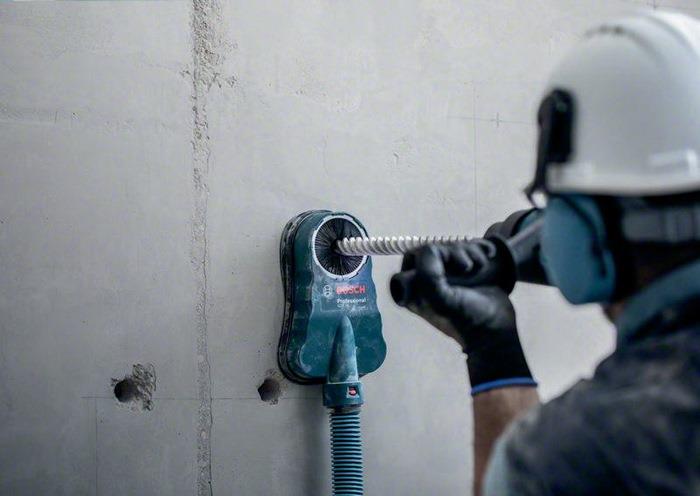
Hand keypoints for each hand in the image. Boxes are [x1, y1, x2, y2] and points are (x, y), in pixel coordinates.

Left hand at [393, 240, 534, 393]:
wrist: (495, 330)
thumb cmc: (464, 318)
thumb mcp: (438, 299)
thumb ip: (426, 273)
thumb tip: (431, 249)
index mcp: (414, 289)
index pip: (413, 256)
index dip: (427, 256)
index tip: (443, 268)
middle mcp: (429, 281)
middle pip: (435, 248)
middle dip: (453, 251)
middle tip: (466, 267)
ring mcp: (450, 276)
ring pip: (454, 247)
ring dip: (469, 251)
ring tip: (479, 267)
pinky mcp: (468, 272)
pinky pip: (469, 248)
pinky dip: (479, 249)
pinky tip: (487, 258)